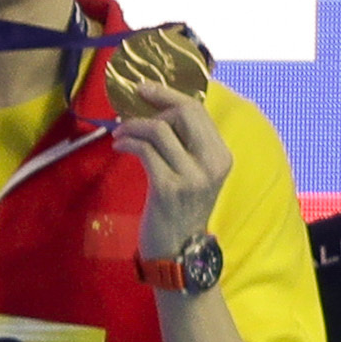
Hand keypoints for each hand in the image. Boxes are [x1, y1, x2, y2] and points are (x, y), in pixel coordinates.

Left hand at [113, 84, 232, 263]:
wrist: (176, 252)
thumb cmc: (179, 211)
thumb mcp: (193, 174)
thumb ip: (186, 145)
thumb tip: (159, 110)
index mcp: (221, 155)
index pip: (198, 110)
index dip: (169, 94)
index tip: (144, 88)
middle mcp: (211, 164)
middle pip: (183, 112)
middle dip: (153, 105)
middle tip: (130, 113)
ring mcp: (191, 177)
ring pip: (160, 129)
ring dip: (133, 126)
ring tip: (120, 133)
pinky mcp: (168, 188)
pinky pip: (145, 151)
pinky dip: (128, 142)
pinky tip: (119, 146)